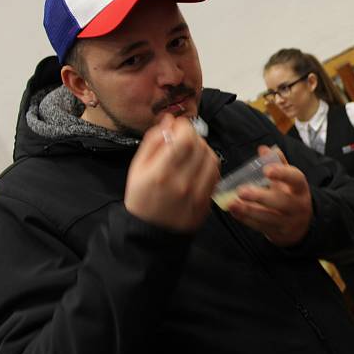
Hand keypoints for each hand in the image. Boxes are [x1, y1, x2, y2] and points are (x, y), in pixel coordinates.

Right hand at [125, 114, 219, 231]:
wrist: (151, 233)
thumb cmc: (141, 198)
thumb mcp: (137, 169)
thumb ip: (153, 142)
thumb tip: (169, 120)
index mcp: (160, 174)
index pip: (185, 139)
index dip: (184, 127)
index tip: (178, 126)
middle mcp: (181, 184)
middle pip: (200, 146)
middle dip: (192, 136)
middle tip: (183, 138)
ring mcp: (197, 194)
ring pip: (211, 158)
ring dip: (203, 148)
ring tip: (191, 151)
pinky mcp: (206, 202)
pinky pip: (215, 174)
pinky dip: (209, 163)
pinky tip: (198, 165)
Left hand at [227, 145, 312, 246]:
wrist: (302, 225)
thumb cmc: (291, 195)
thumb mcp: (289, 180)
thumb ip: (277, 163)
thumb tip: (263, 149)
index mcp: (300, 188)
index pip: (295, 178)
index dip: (282, 174)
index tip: (266, 169)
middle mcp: (297, 205)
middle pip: (281, 202)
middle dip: (260, 197)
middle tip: (242, 191)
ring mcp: (288, 221)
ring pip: (268, 217)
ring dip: (248, 211)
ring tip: (232, 204)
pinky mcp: (279, 233)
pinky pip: (261, 227)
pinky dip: (246, 219)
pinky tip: (234, 211)